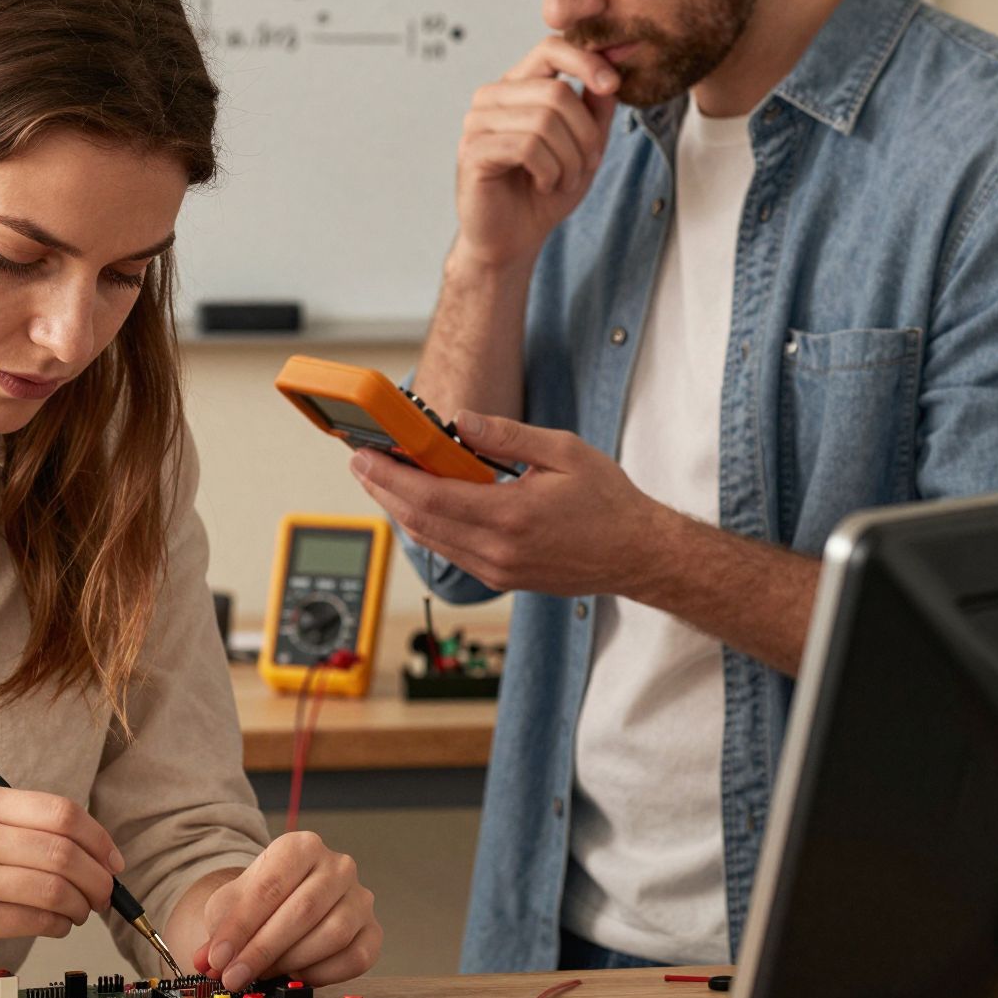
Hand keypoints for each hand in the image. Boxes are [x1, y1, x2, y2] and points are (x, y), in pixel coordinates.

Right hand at [0, 786, 124, 968]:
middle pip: (63, 851)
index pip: (60, 812)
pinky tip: (54, 924)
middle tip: (104, 894)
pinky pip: (35, 920)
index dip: (99, 838)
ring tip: (78, 912)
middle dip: (98, 878)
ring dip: (80, 905)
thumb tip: (95, 851)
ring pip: (54, 888)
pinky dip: (58, 925)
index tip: (112, 860)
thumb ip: (22, 830)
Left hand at [190, 831, 381, 993]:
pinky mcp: (372, 931)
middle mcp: (338, 867)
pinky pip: (355, 957)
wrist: (286, 901)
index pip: (271, 886)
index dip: (242, 926)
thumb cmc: (262, 901)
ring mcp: (360, 899)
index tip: (219, 957)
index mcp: (302, 846)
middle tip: (235, 976)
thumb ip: (220, 929)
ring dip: (291, 961)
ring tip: (263, 974)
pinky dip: (322, 973)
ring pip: (333, 934)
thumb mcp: (231, 905)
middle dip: (263, 950)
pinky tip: (297, 974)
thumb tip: (209, 960)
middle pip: (303, 910)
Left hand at [351, 409, 657, 597]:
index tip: (364, 457)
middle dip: (382, 491)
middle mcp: (497, 551)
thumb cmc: (608, 503)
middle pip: (419, 522)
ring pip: (430, 541)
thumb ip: (509, 436)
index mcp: (511, 517)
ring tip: (380, 479)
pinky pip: (449, 551)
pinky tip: (417, 503)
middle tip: (360, 463)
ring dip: (399, 509)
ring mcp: (496, 570)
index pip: (431, 498)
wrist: (638, 555)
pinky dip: (426, 526)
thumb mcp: (564, 452)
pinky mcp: (500, 578)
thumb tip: (461, 420)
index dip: (389, 477)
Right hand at [453, 35, 619, 270]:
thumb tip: (611, 71)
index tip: (612, 85)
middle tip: (587, 164)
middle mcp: (492, 97)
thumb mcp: (584, 146)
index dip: (586, 61)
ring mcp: (477, 122)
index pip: (550, 48)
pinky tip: (544, 184)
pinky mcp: (473, 151)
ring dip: (569, 159)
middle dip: (585, 134)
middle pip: (556, 92)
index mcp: (517, 86)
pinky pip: (527, 147)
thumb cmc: (543, 192)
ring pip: (545, 121)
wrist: (512, 239)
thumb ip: (595, 108)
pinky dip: (549, 171)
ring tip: (564, 179)